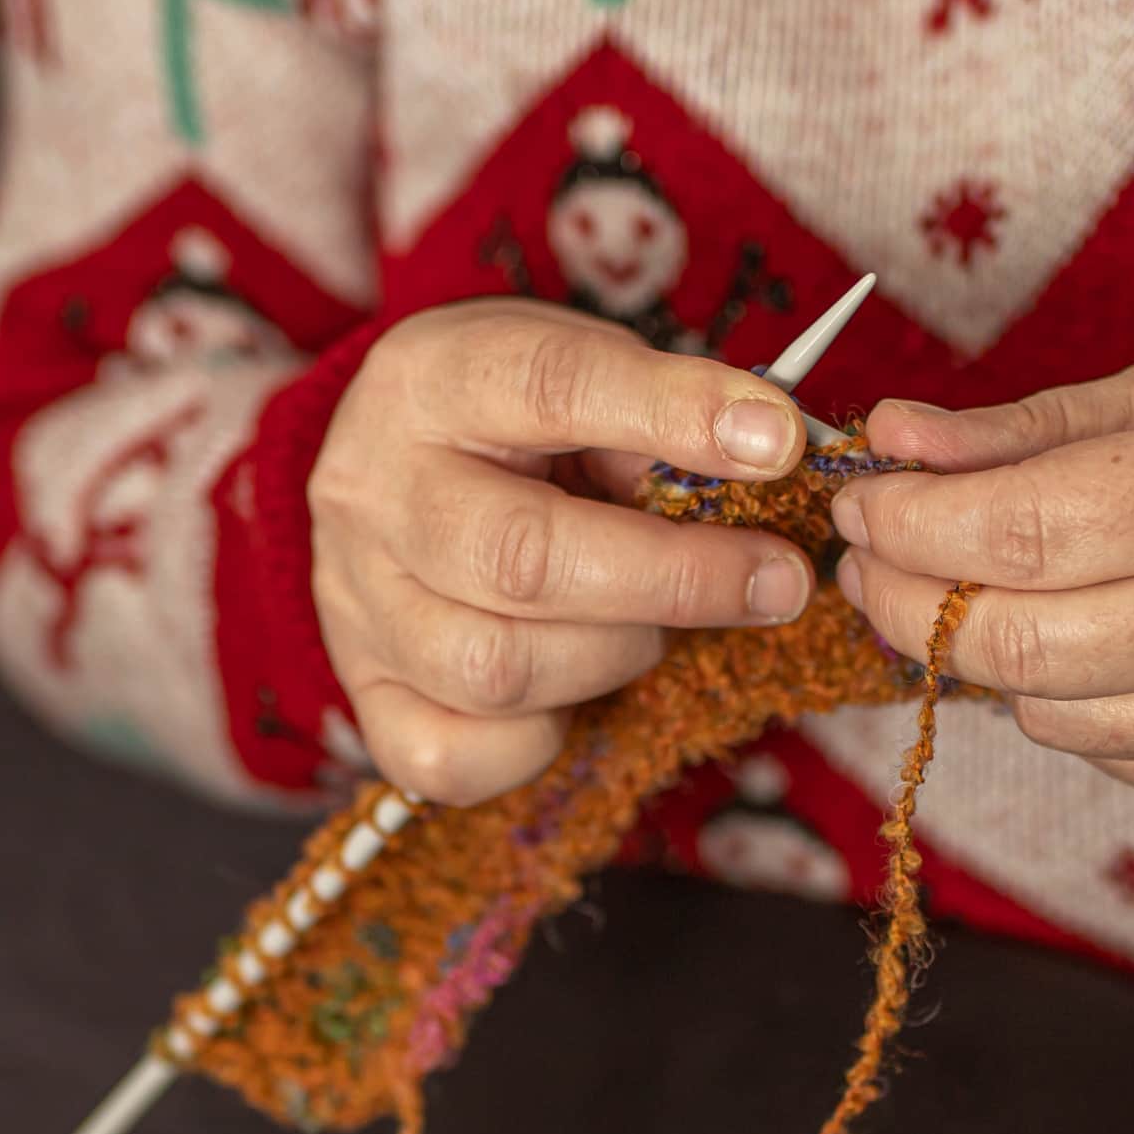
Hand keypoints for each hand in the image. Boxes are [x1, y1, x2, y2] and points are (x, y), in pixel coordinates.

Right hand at [310, 300, 821, 805]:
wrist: (390, 476)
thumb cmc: (511, 424)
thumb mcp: (577, 373)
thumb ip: (657, 413)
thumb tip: (763, 461)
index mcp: (427, 380)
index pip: (551, 385)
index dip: (674, 416)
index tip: (777, 445)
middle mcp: (371, 493)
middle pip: (523, 559)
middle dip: (676, 578)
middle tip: (774, 581)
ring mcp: (356, 606)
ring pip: (496, 671)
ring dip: (614, 657)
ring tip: (652, 628)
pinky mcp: (365, 697)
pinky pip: (453, 760)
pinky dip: (535, 743)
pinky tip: (571, 695)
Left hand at [830, 326, 1133, 796]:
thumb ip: (1019, 431)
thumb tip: (887, 444)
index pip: (1030, 533)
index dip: (914, 525)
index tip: (860, 501)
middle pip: (1026, 645)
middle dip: (911, 604)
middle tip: (869, 561)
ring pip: (1056, 716)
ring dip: (979, 660)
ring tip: (961, 595)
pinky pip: (1115, 755)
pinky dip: (1063, 702)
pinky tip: (1069, 641)